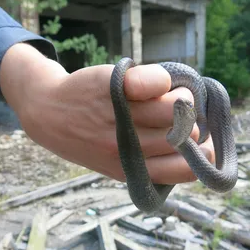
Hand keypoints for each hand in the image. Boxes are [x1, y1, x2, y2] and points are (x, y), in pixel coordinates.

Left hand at [0, 43, 214, 184]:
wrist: (47, 112)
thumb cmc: (89, 136)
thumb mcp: (117, 161)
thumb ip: (153, 160)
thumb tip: (203, 141)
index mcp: (133, 170)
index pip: (187, 169)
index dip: (203, 154)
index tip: (198, 141)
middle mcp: (127, 147)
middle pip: (187, 132)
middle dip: (190, 121)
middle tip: (175, 114)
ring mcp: (119, 117)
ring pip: (177, 105)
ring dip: (180, 97)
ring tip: (166, 95)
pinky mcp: (110, 88)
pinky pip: (153, 81)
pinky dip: (159, 79)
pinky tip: (150, 82)